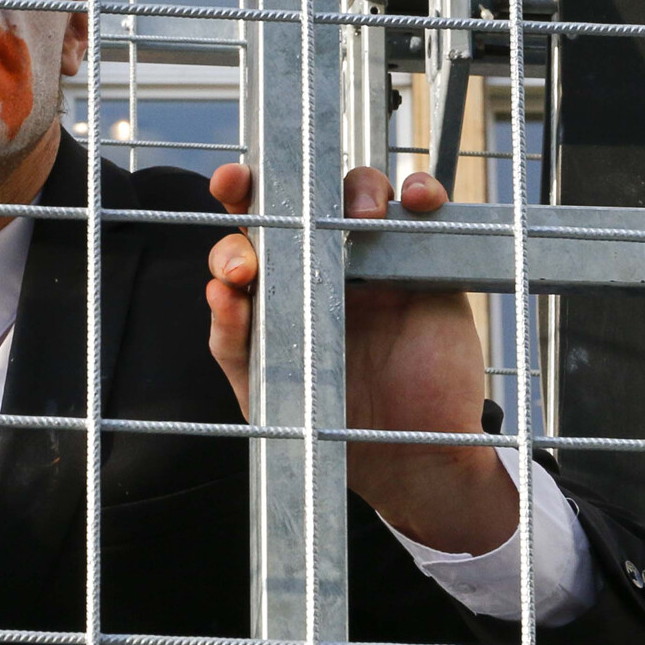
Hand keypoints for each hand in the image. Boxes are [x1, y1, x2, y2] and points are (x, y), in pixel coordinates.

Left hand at [204, 164, 514, 554]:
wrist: (402, 461)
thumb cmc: (327, 421)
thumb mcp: (263, 386)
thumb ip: (233, 341)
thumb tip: (218, 292)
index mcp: (278, 280)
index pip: (254, 225)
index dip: (239, 196)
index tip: (228, 184)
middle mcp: (323, 260)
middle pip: (306, 196)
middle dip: (292, 183)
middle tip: (306, 205)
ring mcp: (376, 259)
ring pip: (363, 191)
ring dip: (359, 187)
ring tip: (361, 219)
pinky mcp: (426, 267)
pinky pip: (426, 214)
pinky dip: (422, 192)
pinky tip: (414, 201)